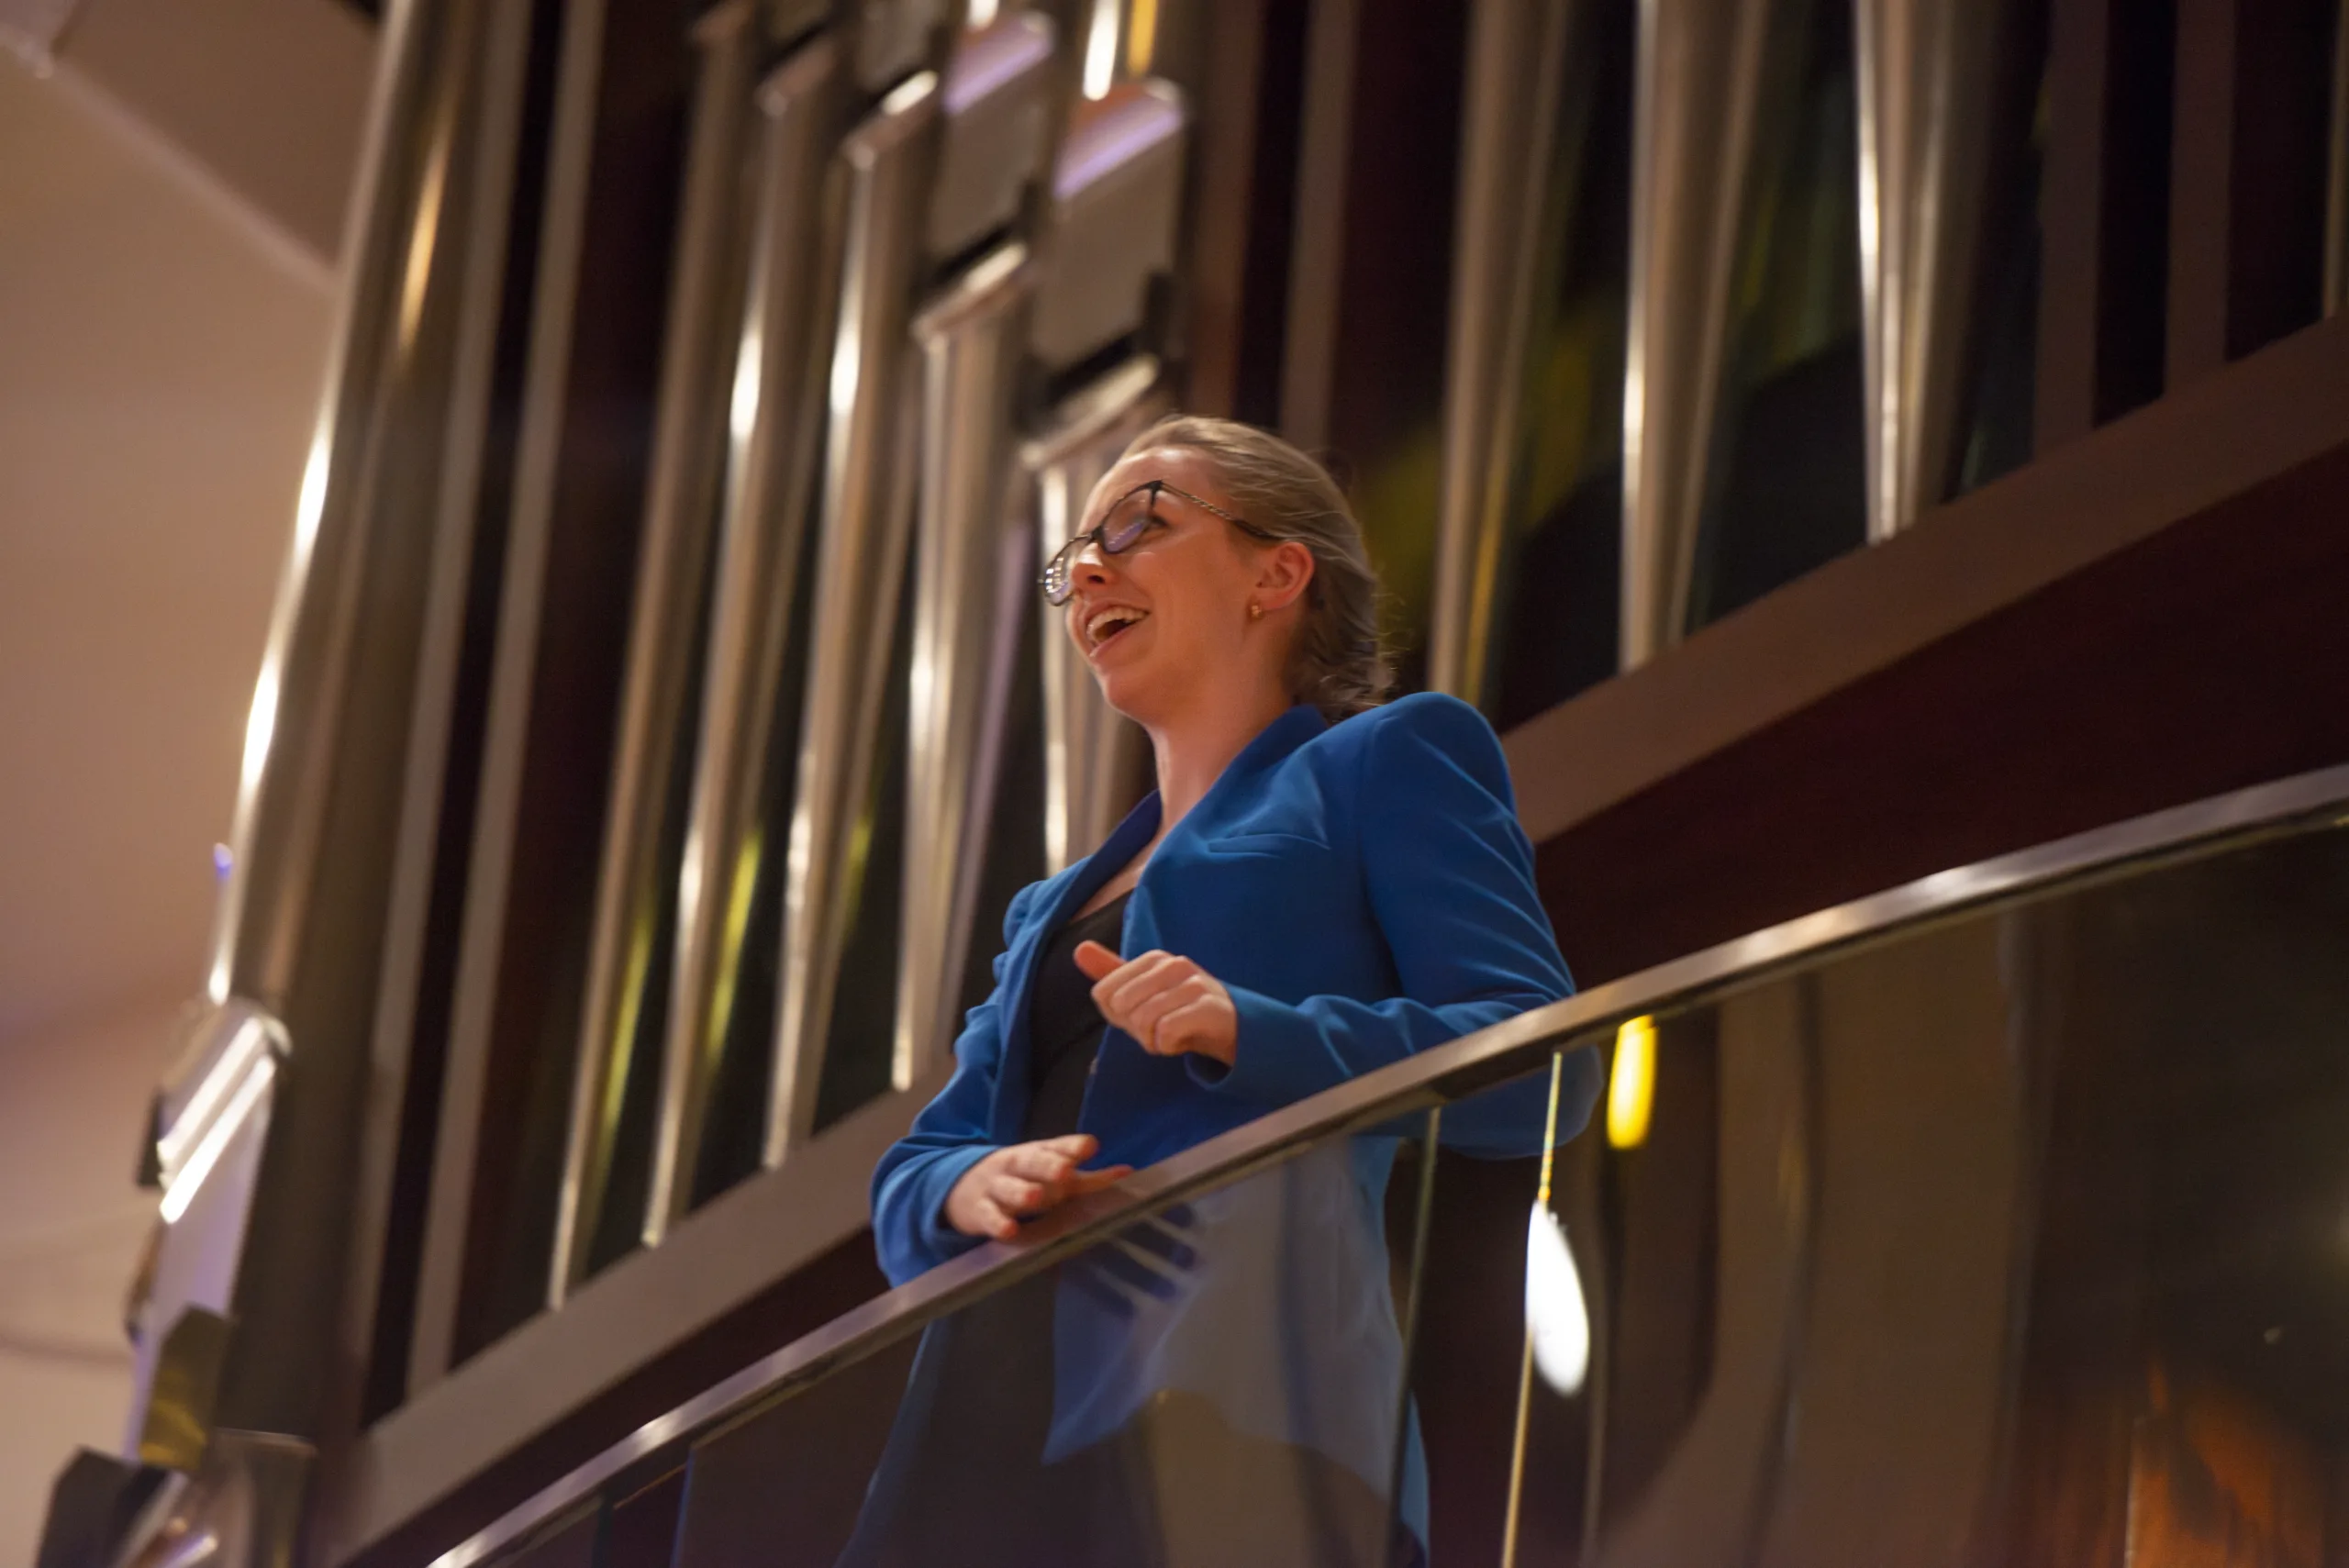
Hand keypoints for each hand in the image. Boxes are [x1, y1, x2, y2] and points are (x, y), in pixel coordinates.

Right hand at [944, 1134, 1132, 1242]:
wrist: (961, 1188)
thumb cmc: (1021, 1181)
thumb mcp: (1052, 1175)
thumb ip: (1089, 1178)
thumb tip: (1128, 1172)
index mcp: (1036, 1154)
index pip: (1055, 1146)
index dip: (1071, 1147)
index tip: (1091, 1146)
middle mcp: (1016, 1166)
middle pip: (1030, 1163)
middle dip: (1047, 1166)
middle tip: (1064, 1172)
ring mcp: (995, 1187)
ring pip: (1008, 1189)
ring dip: (1021, 1193)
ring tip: (1036, 1198)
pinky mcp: (979, 1211)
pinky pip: (988, 1217)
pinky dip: (997, 1223)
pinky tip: (1009, 1230)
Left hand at [1074, 942, 1238, 1066]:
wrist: (1229, 1030)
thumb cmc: (1179, 1010)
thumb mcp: (1140, 992)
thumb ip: (1109, 971)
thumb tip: (1079, 948)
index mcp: (1153, 958)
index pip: (1104, 994)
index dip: (1117, 1016)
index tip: (1141, 1016)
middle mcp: (1173, 964)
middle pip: (1121, 1006)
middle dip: (1134, 1028)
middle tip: (1158, 1029)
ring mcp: (1194, 983)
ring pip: (1144, 1019)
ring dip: (1152, 1040)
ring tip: (1170, 1036)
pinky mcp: (1208, 1007)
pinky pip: (1166, 1031)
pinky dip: (1167, 1045)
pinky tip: (1182, 1042)